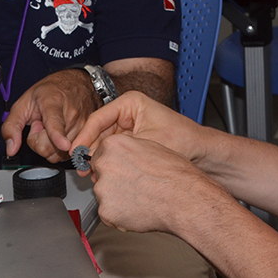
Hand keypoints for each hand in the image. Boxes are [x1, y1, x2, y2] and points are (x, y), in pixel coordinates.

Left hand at [2, 68, 96, 161]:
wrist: (78, 82)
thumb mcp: (24, 102)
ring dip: (51, 145)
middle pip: (50, 148)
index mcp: (53, 104)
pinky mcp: (88, 136)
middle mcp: (72, 116)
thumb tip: (11, 148)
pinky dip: (61, 148)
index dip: (58, 136)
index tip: (63, 144)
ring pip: (59, 155)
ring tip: (52, 126)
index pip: (55, 124)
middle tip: (41, 124)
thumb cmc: (53, 90)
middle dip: (39, 141)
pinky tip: (61, 133)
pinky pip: (68, 155)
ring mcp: (83, 127)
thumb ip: (12, 125)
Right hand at [71, 91, 204, 166]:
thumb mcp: (147, 142)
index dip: (84, 137)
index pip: (98, 118)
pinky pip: (113, 152)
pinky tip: (103, 174)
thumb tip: (92, 158)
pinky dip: (108, 163)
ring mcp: (129, 128)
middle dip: (89, 151)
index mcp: (130, 103)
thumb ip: (119, 150)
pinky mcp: (132, 142)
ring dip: (97, 159)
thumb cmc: (184, 140)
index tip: (75, 151)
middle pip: (98, 132)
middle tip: (81, 167)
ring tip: (91, 174)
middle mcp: (127, 113)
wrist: (202, 153)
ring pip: (104, 144)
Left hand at [89, 133, 225, 235]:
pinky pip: (108, 214)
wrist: (183, 197)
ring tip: (140, 198)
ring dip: (117, 199)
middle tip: (135, 186)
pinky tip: (138, 209)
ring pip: (105, 196)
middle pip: (101, 175)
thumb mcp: (150, 148)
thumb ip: (128, 151)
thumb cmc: (174, 174)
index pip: (100, 154)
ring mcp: (103, 189)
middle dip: (114, 181)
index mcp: (114, 145)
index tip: (123, 171)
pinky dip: (120, 215)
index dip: (114, 165)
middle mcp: (105, 164)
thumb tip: (122, 157)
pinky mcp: (106, 212)